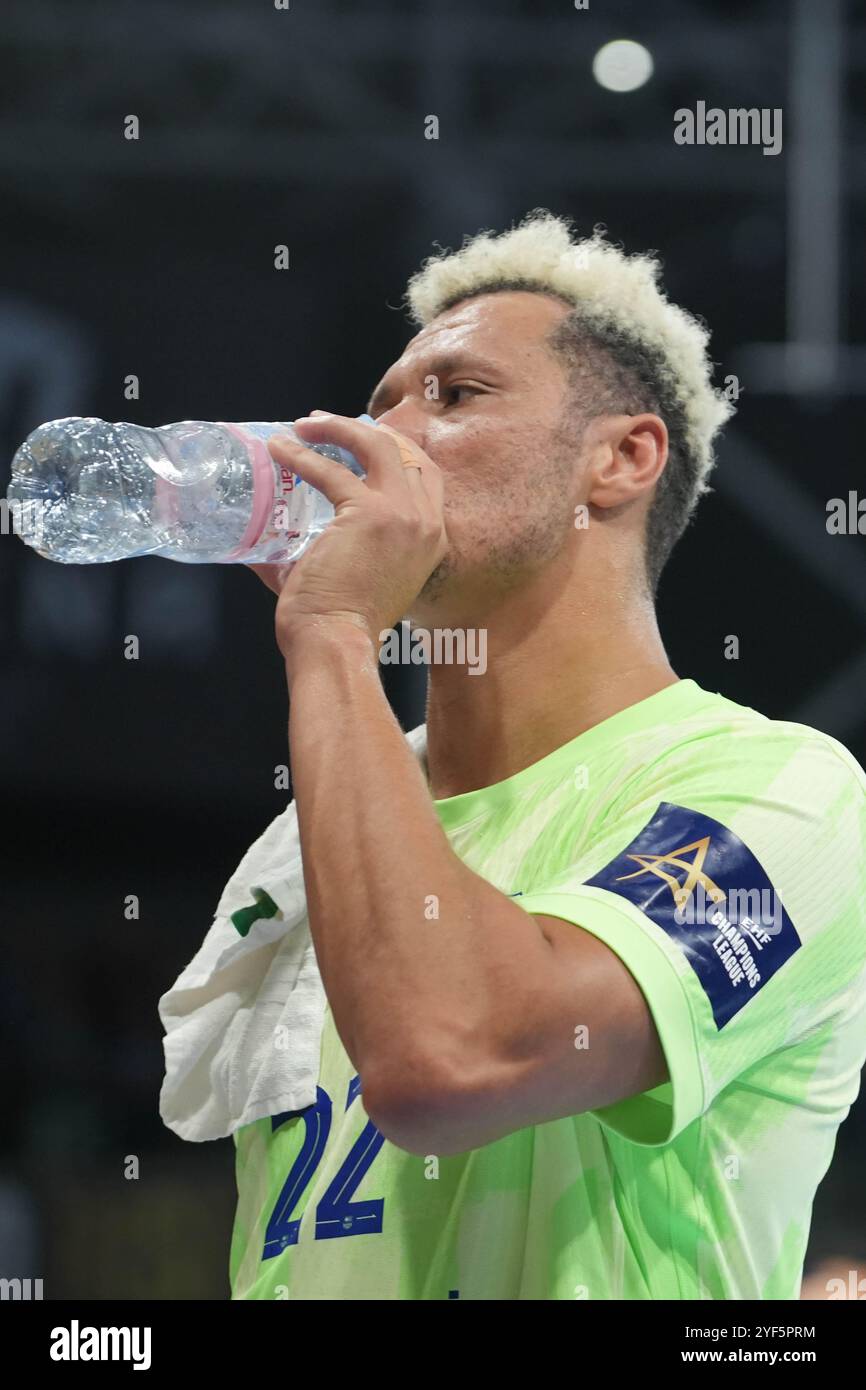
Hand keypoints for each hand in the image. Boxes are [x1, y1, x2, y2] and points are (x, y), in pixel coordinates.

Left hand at [247, 413, 446, 658]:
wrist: (337, 642)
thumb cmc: (338, 622)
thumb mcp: (352, 575)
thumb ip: (325, 550)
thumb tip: (267, 540)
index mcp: (431, 539)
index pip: (424, 476)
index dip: (393, 451)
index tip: (358, 441)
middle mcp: (426, 523)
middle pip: (407, 452)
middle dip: (366, 430)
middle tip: (324, 425)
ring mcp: (402, 515)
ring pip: (378, 445)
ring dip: (339, 428)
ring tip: (302, 426)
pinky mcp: (369, 514)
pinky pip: (331, 471)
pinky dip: (301, 455)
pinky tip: (278, 449)